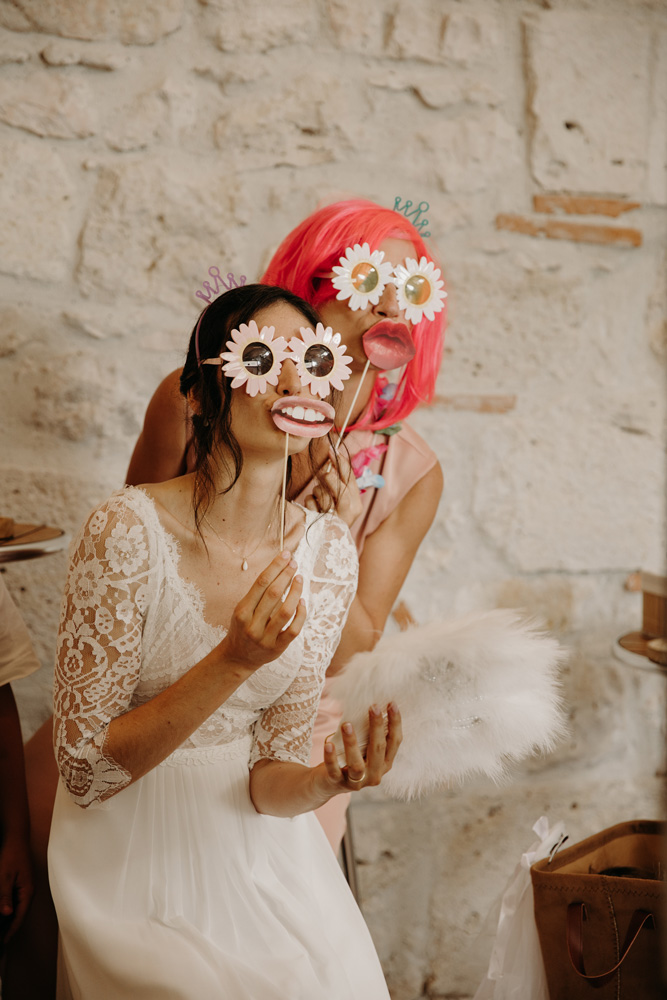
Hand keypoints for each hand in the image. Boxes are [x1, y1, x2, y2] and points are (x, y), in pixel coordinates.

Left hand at [0, 835, 32, 944]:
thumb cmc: (12, 856)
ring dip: (7, 920)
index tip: (3, 943)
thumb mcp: (5, 877)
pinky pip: (13, 902)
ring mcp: (24, 889)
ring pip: (15, 910)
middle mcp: (28, 892)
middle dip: (8, 928)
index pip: (19, 917)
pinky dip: (7, 910)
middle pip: (18, 916)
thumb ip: (5, 896)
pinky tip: (2, 914)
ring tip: (0, 931)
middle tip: (0, 941)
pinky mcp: (19, 885)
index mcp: (27, 892)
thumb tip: (6, 914)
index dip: (11, 931)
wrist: (16, 839)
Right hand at [220, 550, 306, 673]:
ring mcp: (265, 638)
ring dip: (296, 592)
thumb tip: (279, 570)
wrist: (237, 657)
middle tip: (294, 563)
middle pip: (274, 594)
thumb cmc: (242, 628)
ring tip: (300, 579)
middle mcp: (252, 624)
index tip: (285, 554)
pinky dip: (301, 614)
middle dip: (286, 575)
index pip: (261, 583)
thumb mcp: (242, 610)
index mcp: (242, 611)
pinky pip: (293, 629)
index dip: (275, 566)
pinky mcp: (277, 648)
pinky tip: (303, 602)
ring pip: (286, 611)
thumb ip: (258, 594)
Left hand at [304, 448, 361, 527]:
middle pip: (336, 483)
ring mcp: (336, 517)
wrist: (326, 546)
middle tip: (322, 477)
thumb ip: (339, 483)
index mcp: (356, 503)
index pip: (350, 477)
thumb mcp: (341, 502)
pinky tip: (313, 510)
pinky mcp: (322, 522)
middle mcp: (351, 511)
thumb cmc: (333, 520)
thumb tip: (333, 457)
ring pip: (321, 491)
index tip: (331, 449)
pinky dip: (309, 503)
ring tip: (320, 502)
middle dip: (326, 477)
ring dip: (316, 493)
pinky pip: (310, 502)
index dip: (340, 462)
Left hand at [322, 702, 401, 792]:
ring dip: (352, 743)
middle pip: (378, 750)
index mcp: (384, 764)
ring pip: (357, 764)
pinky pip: (334, 770)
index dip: (395, 723)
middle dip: (377, 727)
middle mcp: (374, 775)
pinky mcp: (337, 783)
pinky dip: (331, 757)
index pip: (394, 743)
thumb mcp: (363, 748)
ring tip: (347, 725)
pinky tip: (328, 744)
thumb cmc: (348, 759)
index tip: (391, 704)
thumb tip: (371, 706)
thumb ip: (368, 735)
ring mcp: (356, 782)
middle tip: (373, 707)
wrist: (326, 783)